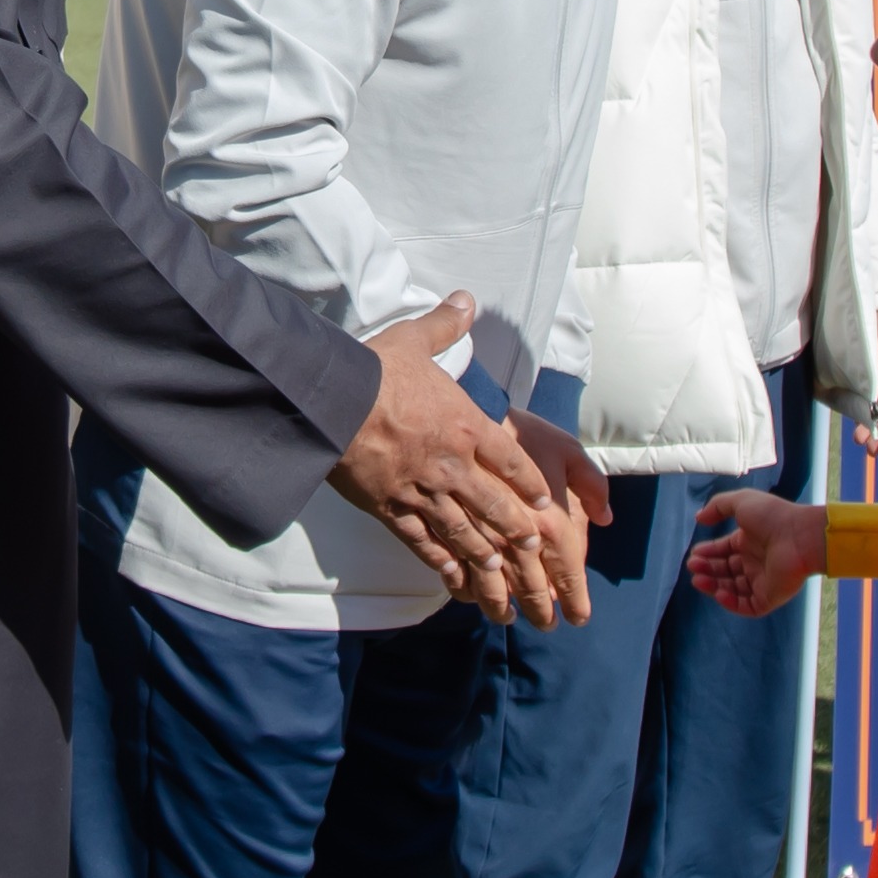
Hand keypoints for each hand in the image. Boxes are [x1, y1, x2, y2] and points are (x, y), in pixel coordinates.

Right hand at [331, 298, 590, 628]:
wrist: (332, 404)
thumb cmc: (373, 370)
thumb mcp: (413, 340)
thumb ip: (445, 324)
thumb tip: (466, 300)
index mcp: (465, 425)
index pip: (511, 460)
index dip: (530, 483)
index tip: (545, 501)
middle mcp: (452, 465)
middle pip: (497, 506)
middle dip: (518, 530)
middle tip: (536, 549)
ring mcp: (423, 492)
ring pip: (466, 533)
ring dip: (487, 556)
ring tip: (502, 574)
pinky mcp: (392, 510)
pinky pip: (424, 544)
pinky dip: (441, 563)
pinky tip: (453, 577)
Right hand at [682, 486, 822, 616]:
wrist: (800, 536)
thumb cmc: (773, 517)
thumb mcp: (741, 502)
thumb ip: (717, 506)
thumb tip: (698, 518)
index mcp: (749, 542)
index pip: (724, 551)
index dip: (708, 553)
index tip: (695, 554)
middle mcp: (755, 562)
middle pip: (725, 571)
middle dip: (707, 570)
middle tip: (693, 567)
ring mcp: (762, 581)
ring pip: (732, 590)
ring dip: (714, 586)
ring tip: (699, 580)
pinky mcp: (769, 597)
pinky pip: (747, 606)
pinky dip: (731, 603)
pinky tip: (719, 593)